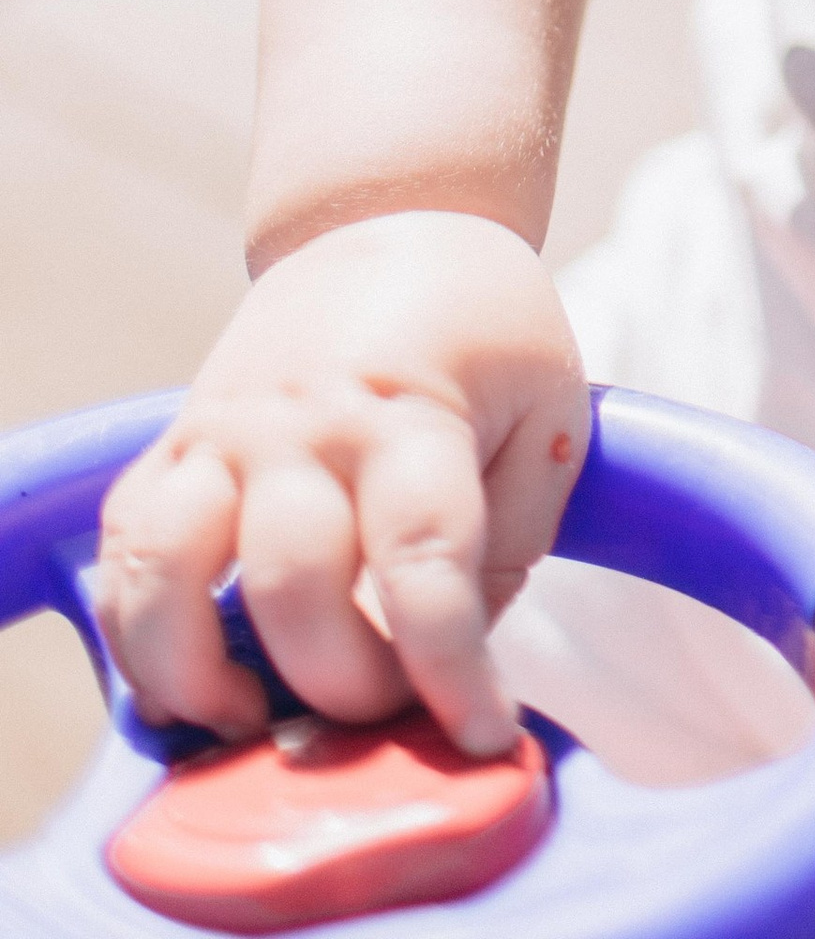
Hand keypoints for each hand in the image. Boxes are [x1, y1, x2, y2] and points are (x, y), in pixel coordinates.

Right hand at [97, 210, 589, 758]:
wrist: (394, 217)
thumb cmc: (488, 329)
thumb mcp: (547, 413)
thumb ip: (508, 540)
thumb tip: (446, 658)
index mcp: (413, 412)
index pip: (425, 564)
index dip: (452, 670)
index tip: (484, 736)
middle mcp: (306, 421)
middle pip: (295, 587)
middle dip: (340, 683)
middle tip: (385, 712)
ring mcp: (228, 428)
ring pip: (169, 571)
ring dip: (198, 671)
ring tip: (250, 718)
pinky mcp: (178, 437)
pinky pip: (128, 546)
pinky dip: (134, 629)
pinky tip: (181, 683)